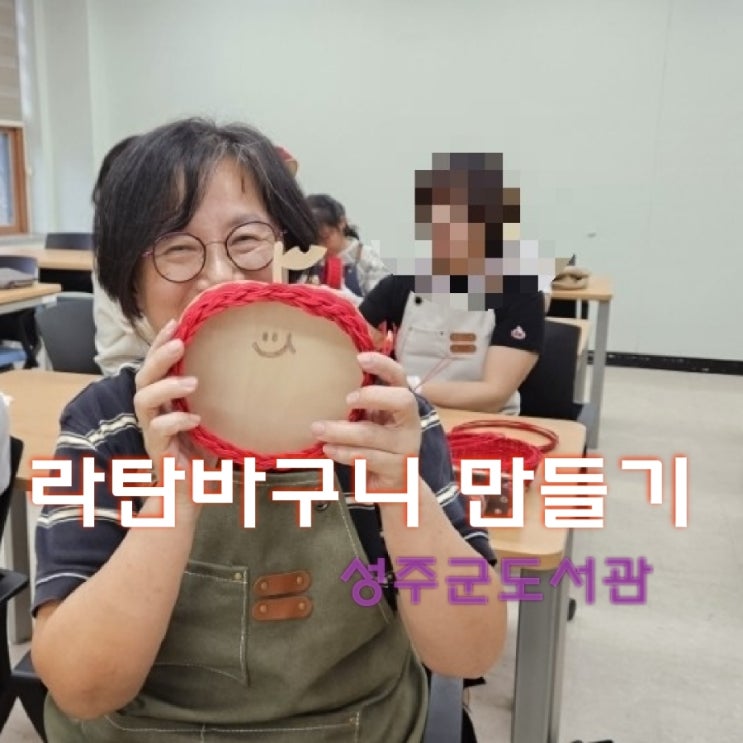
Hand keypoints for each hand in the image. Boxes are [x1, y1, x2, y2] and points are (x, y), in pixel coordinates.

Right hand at [133, 320, 211, 492]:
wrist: (194, 490)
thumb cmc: (203, 450)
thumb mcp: (213, 416)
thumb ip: (218, 394)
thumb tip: (247, 365)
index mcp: (164, 399)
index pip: (156, 364)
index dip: (161, 342)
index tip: (177, 321)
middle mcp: (153, 411)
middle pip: (142, 376)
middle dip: (158, 356)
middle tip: (179, 343)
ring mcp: (151, 430)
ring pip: (142, 399)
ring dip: (166, 386)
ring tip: (193, 383)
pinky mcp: (156, 450)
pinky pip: (157, 430)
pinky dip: (176, 421)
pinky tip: (195, 419)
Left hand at [310, 352, 420, 492]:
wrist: (396, 488)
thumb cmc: (378, 447)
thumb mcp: (373, 421)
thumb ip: (363, 404)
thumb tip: (328, 378)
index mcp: (402, 405)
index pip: (399, 377)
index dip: (383, 365)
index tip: (360, 358)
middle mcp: (410, 423)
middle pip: (403, 401)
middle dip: (374, 396)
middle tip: (347, 399)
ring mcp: (406, 447)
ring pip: (373, 434)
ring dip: (341, 431)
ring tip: (317, 428)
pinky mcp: (397, 470)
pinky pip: (367, 458)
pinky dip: (344, 453)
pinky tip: (328, 449)